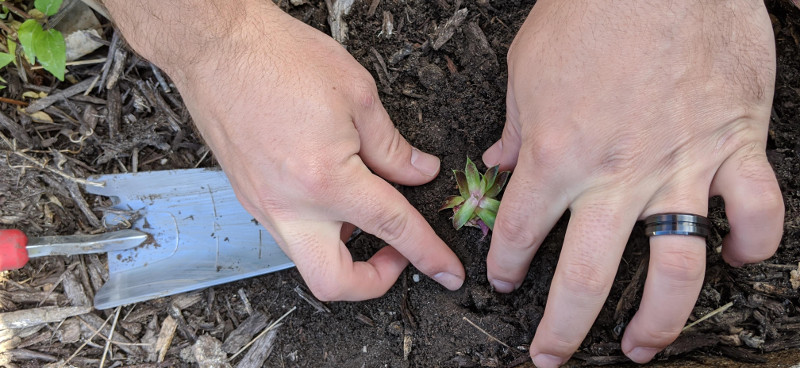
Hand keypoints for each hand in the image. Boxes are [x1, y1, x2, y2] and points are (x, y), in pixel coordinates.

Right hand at [105, 0, 464, 299]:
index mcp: (326, 180)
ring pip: (308, 258)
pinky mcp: (249, 197)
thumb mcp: (356, 95)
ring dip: (343, 250)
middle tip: (395, 255)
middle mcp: (290, 205)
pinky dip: (318, 226)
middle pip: (333, 282)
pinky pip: (290, 231)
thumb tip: (417, 172)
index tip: (447, 271)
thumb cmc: (277, 59)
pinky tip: (332, 193)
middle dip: (373, 282)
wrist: (217, 46)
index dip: (429, 255)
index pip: (393, 228)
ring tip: (364, 209)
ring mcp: (264, 205)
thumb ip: (392, 146)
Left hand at [483, 1, 782, 364]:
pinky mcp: (735, 145)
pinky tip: (739, 260)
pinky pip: (757, 211)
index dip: (506, 266)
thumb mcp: (525, 68)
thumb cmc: (590, 10)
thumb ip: (514, 126)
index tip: (503, 281)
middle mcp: (617, 175)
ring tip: (642, 347)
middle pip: (588, 278)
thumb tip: (498, 160)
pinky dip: (754, 243)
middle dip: (564, 329)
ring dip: (659, 321)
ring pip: (676, 269)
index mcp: (557, 155)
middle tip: (551, 355)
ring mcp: (681, 166)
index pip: (521, 234)